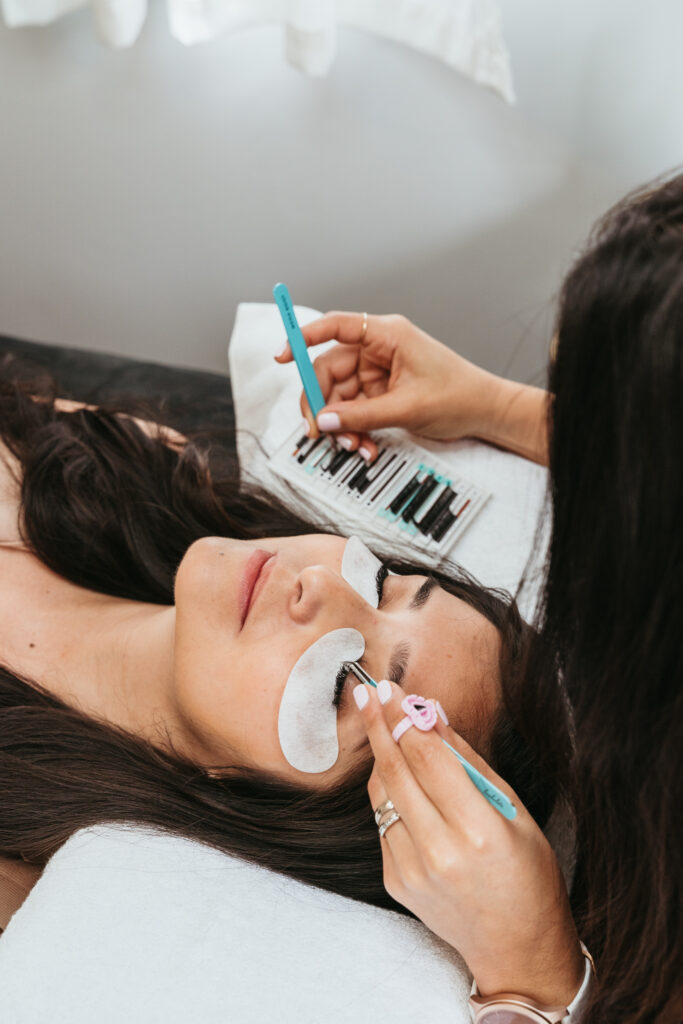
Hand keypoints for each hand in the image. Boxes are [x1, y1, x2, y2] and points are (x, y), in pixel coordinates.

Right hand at [274, 312, 504, 460]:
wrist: (484, 412)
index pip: (336, 326)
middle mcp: (378, 350)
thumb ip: (362, 414)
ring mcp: (378, 373)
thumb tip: (324, 420)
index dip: (304, 337)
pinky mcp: (381, 394)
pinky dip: (354, 430)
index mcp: (387, 335)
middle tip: (318, 432)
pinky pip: (354, 411)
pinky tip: (365, 447)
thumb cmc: (458, 395)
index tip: (282, 356)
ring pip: (339, 397)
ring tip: (354, 447)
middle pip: (329, 370)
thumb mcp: (407, 407)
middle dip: (321, 404)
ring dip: (340, 425)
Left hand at [353, 679, 583, 1006]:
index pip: (427, 758)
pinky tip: (400, 776)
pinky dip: (388, 793)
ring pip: (381, 794)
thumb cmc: (528, 874)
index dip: (404, 717)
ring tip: (382, 725)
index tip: (391, 689)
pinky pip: (382, 821)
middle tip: (367, 692)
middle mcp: (439, 852)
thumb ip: (467, 762)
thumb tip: (431, 716)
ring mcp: (412, 870)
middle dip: (378, 725)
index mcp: (477, 831)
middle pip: (396, 770)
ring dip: (380, 755)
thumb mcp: (513, 810)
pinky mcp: (395, 881)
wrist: (517, 948)